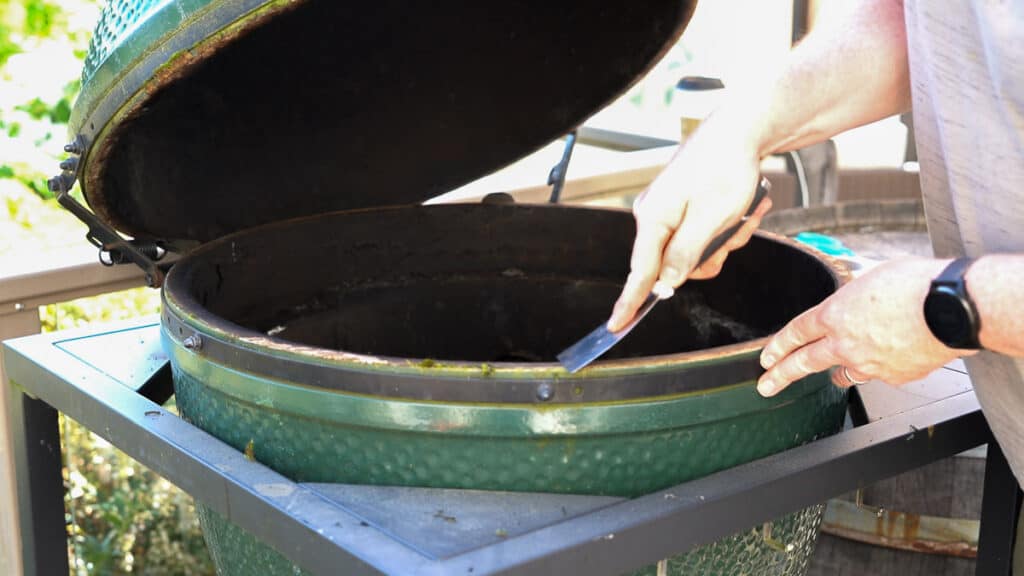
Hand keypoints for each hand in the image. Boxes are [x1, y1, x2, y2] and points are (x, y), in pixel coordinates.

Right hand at [608, 118, 767, 331]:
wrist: (740, 130)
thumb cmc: (725, 166)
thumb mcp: (710, 219)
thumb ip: (684, 255)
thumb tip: (665, 284)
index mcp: (653, 218)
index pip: (638, 272)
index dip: (629, 302)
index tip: (617, 326)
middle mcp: (654, 215)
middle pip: (676, 264)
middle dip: (712, 254)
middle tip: (735, 229)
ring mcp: (669, 211)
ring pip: (696, 251)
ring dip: (726, 239)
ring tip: (743, 212)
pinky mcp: (683, 207)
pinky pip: (703, 234)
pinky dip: (726, 227)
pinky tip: (741, 206)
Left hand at [757, 258, 976, 396]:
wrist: (951, 308)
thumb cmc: (917, 284)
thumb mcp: (873, 275)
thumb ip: (855, 293)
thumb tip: (852, 296)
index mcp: (834, 314)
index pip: (795, 332)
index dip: (778, 345)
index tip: (766, 357)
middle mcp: (845, 343)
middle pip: (804, 363)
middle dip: (781, 375)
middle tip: (766, 385)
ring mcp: (869, 364)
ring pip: (843, 374)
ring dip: (836, 372)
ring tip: (834, 373)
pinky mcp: (894, 376)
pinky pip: (880, 374)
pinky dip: (881, 367)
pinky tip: (892, 357)